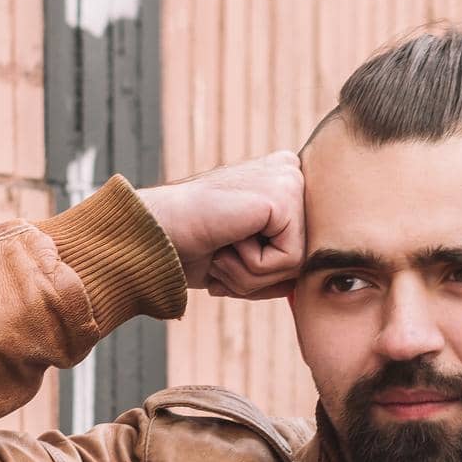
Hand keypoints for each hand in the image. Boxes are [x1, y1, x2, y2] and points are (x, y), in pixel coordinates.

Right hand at [139, 151, 303, 300]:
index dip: (261, 271)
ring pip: (298, 264)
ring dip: (253, 273)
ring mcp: (290, 179)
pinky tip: (229, 239)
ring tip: (223, 246)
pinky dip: (253, 265)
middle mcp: (290, 173)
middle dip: (260, 275)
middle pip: (303, 259)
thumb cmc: (191, 248)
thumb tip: (306, 289)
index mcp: (282, 182)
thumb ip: (277, 268)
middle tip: (221, 252)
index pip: (299, 252)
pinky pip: (289, 260)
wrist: (155, 234)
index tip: (224, 250)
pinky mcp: (285, 194)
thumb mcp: (242, 262)